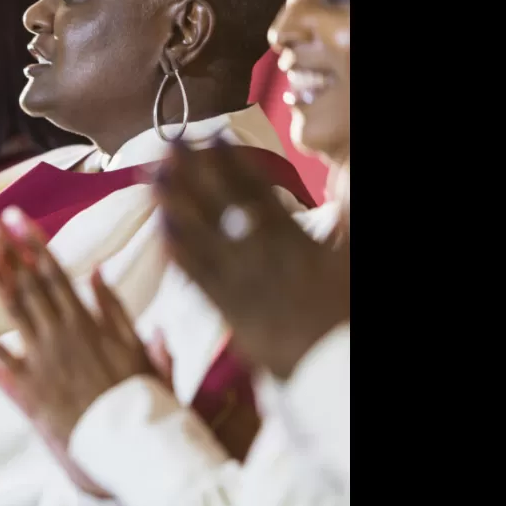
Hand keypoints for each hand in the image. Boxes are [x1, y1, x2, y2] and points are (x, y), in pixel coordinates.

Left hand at [0, 207, 159, 497]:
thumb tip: (99, 270)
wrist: (132, 448)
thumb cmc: (141, 399)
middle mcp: (61, 336)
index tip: (17, 215)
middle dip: (6, 248)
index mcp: (87, 323)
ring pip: (13, 314)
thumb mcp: (138, 347)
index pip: (55, 273)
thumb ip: (116, 309)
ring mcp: (42, 362)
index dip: (33, 242)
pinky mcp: (30, 391)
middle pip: (28, 284)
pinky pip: (0, 361)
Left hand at [154, 141, 349, 379]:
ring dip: (178, 206)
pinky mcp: (229, 312)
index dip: (236, 164)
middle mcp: (264, 258)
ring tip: (154, 179)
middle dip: (196, 175)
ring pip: (205, 238)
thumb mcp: (351, 264)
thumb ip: (345, 223)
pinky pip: (200, 280)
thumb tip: (343, 190)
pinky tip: (161, 233)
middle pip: (224, 208)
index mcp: (296, 241)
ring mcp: (243, 284)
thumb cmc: (345, 317)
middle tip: (171, 144)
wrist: (333, 369)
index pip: (260, 193)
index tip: (215, 137)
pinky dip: (181, 255)